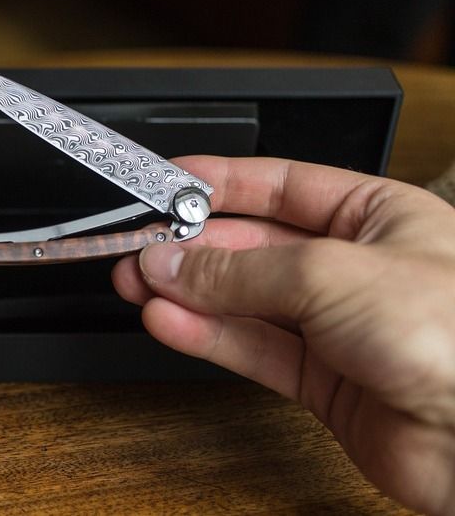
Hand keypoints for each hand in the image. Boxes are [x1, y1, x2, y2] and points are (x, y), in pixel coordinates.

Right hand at [112, 156, 454, 514]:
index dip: (222, 184)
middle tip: (141, 249)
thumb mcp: (331, 274)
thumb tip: (172, 262)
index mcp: (375, 216)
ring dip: (189, 294)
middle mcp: (353, 268)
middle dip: (193, 247)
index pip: (281, 185)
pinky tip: (170, 323)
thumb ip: (240, 271)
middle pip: (253, 247)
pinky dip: (208, 336)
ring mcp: (336, 326)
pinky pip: (252, 349)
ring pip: (245, 302)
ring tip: (138, 286)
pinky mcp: (322, 379)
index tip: (168, 184)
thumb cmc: (454, 334)